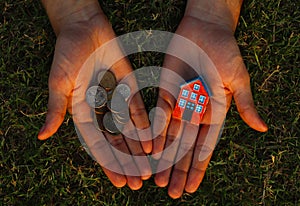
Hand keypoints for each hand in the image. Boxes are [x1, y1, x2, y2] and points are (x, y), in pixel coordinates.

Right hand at [38, 0, 151, 189]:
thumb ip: (56, 109)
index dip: (109, 164)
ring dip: (139, 148)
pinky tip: (153, 138)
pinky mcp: (129, 85)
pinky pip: (138, 107)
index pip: (98, 145)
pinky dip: (145, 123)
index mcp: (83, 113)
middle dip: (128, 162)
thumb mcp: (60, 83)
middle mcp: (102, 110)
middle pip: (117, 142)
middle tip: (140, 181)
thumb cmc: (68, 54)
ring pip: (129, 129)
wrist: (84, 28)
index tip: (121, 181)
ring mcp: (116, 98)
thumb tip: (43, 135)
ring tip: (149, 166)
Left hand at [152, 10, 267, 198]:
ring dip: (163, 158)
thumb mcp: (238, 78)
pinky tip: (148, 151)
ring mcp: (179, 104)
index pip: (205, 147)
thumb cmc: (225, 51)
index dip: (198, 168)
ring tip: (156, 179)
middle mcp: (195, 113)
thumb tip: (262, 127)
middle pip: (185, 147)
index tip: (190, 187)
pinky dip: (154, 133)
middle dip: (178, 170)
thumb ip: (244, 103)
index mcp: (214, 113)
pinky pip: (158, 117)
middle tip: (171, 191)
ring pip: (170, 137)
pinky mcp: (165, 92)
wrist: (204, 30)